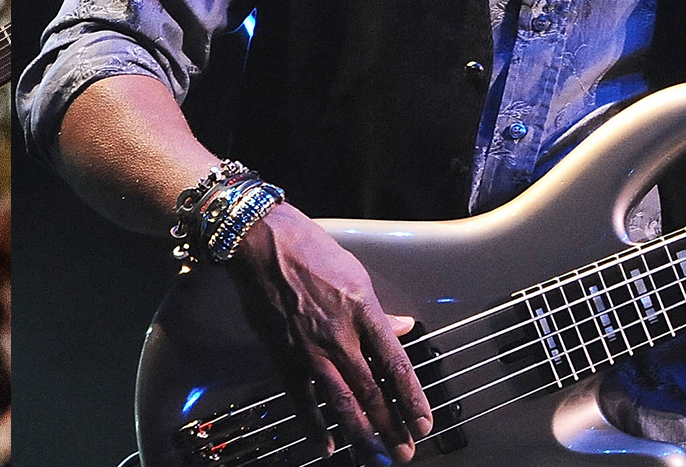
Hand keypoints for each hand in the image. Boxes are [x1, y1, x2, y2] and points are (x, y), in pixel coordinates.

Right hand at [229, 202, 431, 462]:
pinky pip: (302, 399)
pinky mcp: (284, 355)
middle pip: (373, 392)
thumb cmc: (308, 248)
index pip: (396, 365)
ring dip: (363, 435)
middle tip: (407, 452)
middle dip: (393, 427)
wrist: (260, 241)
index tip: (425, 422)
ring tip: (379, 458)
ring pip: (343, 402)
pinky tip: (326, 445)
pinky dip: (314, 425)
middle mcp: (340, 336)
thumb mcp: (355, 273)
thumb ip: (378, 310)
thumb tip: (404, 327)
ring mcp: (311, 349)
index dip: (413, 398)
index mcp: (363, 312)